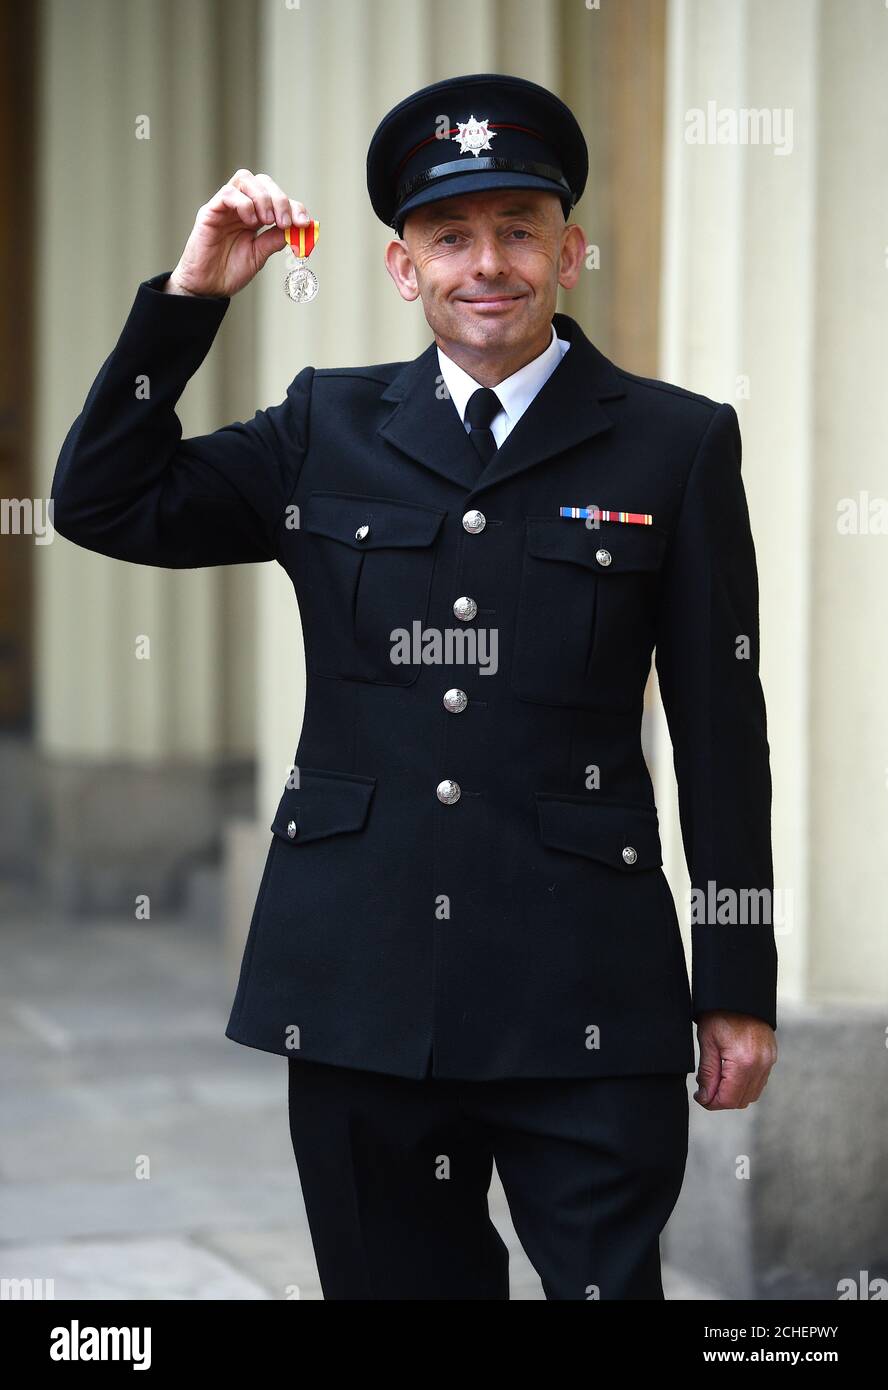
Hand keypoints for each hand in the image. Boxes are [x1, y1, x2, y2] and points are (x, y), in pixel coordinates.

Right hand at [165, 169, 310, 297]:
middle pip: (263, 182)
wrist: (208, 287)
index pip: (277, 198)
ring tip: (268, 221)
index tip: (304, 223)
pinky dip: (244, 204)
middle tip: (285, 222)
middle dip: (280, 199)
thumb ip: (275, 240)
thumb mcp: (260, 255)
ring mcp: (225, 207)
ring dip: (263, 198)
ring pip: (245, 180)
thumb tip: (297, 228)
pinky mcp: (210, 212)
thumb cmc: (230, 271)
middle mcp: (241, 206)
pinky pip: (227, 194)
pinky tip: (250, 222)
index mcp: (255, 216)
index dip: (294, 206)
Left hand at [694, 1010, 776, 1109]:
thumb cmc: (719, 1014)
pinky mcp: (771, 1057)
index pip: (728, 1099)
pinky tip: (730, 1074)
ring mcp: (769, 1061)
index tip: (700, 1097)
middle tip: (705, 1090)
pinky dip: (744, 1084)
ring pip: (752, 1094)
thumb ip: (707, 1074)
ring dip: (734, 1094)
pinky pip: (759, 1081)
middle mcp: (760, 1064)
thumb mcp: (707, 1042)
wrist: (739, 993)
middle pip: (741, 1100)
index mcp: (743, 1062)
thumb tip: (705, 1098)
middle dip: (721, 1100)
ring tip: (716, 1080)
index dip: (711, 1103)